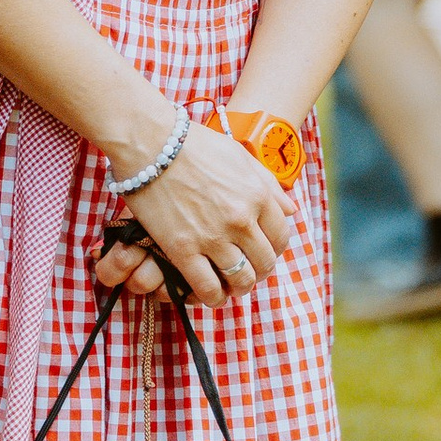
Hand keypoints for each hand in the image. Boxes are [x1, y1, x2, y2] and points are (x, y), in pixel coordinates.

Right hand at [95, 121, 290, 305]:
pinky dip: (212, 297)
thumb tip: (290, 210)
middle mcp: (241, 220)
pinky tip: (210, 295)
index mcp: (258, 195)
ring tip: (230, 286)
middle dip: (259, 271)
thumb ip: (267, 184)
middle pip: (264, 262)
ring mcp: (213, 237)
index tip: (263, 251)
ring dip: (238, 287)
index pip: (281, 236)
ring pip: (239, 279)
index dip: (274, 249)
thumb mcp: (240, 155)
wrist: (149, 143)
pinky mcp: (183, 250)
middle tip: (247, 272)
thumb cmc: (193, 145)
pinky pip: (207, 286)